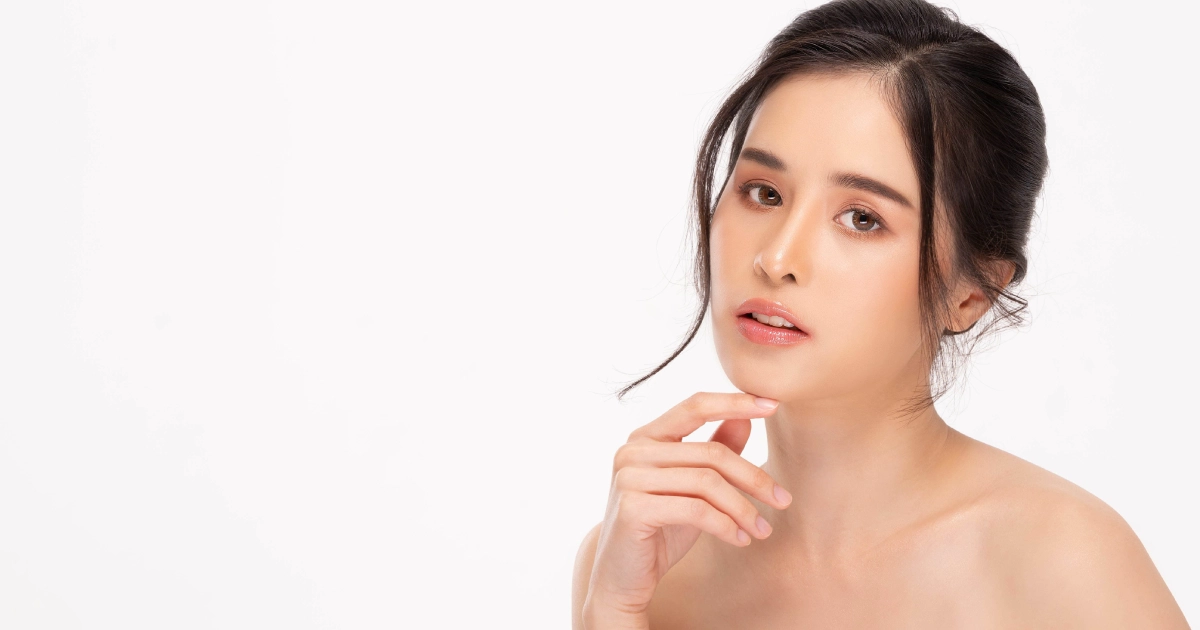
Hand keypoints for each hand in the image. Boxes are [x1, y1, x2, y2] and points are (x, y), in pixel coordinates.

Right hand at [582, 392, 791, 627]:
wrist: (622, 578)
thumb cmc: (660, 530)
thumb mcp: (693, 489)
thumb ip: (714, 450)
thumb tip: (745, 418)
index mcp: (646, 437)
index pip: (695, 406)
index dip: (734, 402)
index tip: (773, 405)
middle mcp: (633, 451)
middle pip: (711, 453)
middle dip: (753, 477)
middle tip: (783, 500)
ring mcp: (629, 477)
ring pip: (707, 482)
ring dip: (743, 508)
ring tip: (762, 529)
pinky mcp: (633, 507)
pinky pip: (695, 509)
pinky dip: (725, 525)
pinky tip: (740, 539)